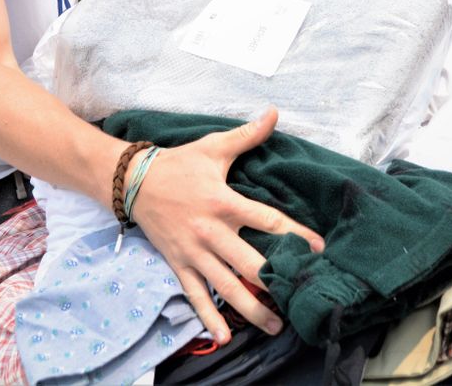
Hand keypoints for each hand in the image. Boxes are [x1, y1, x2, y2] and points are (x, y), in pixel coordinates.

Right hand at [129, 108, 324, 343]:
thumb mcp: (213, 147)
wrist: (132, 181)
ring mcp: (194, 251)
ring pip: (226, 286)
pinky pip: (195, 295)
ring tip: (275, 326)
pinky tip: (224, 337)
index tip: (319, 249)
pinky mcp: (178, 263)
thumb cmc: (179, 164)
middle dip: (276, 284)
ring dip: (251, 309)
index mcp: (224, 201)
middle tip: (301, 299)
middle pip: (249, 263)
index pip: (267, 220)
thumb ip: (247, 135)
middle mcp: (211, 231)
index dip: (295, 235)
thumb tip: (274, 113)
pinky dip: (208, 318)